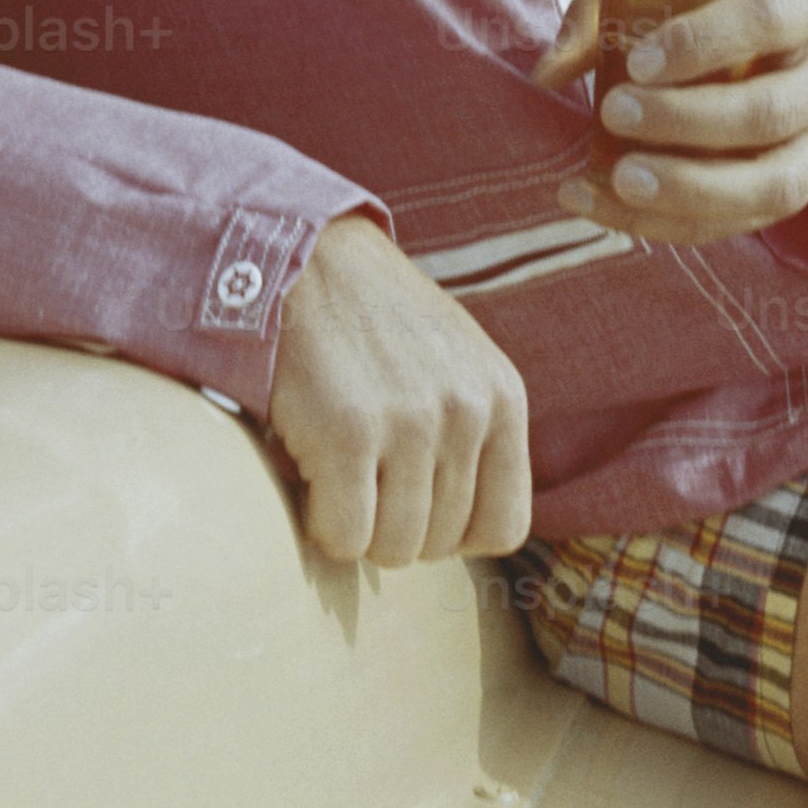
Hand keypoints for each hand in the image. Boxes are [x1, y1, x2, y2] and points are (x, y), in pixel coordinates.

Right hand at [267, 216, 532, 565]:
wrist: (302, 258)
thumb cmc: (371, 323)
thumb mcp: (454, 364)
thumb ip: (474, 433)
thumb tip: (464, 532)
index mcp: (503, 397)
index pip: (505, 527)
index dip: (453, 533)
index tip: (414, 504)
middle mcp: (467, 410)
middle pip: (441, 543)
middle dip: (394, 527)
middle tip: (362, 479)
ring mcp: (411, 421)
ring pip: (394, 548)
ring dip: (356, 529)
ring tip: (337, 475)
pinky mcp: (349, 431)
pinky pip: (345, 534)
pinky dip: (321, 525)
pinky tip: (311, 480)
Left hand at [538, 0, 807, 247]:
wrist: (775, 47)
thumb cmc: (714, 7)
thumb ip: (605, 18)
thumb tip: (546, 73)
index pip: (769, 17)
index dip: (702, 42)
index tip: (636, 62)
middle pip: (770, 111)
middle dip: (685, 121)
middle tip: (614, 114)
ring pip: (771, 185)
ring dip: (688, 188)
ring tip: (618, 180)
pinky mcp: (799, 192)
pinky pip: (741, 224)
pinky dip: (669, 223)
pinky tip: (607, 207)